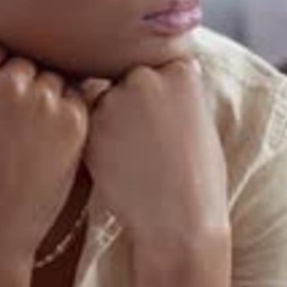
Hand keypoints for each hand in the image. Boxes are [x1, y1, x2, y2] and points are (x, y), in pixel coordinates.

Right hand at [0, 7, 88, 269]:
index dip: (1, 70)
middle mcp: (6, 81)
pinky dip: (70, 115)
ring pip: (56, 74)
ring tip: (33, 136)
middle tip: (17, 123)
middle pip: (30, 57)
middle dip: (27, 82)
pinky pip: (78, 96)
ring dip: (51, 95)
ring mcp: (42, 99)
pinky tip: (51, 143)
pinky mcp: (72, 120)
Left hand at [83, 58, 229, 259]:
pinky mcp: (91, 121)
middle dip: (131, 102)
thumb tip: (150, 71)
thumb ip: (172, 89)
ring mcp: (117, 96)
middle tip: (148, 142)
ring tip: (136, 156)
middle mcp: (147, 75)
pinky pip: (88, 120)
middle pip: (127, 77)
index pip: (156, 64)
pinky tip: (118, 163)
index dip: (157, 95)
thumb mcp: (198, 120)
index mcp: (182, 71)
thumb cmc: (197, 179)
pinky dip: (96, 139)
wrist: (180, 222)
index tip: (164, 121)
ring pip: (103, 97)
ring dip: (111, 119)